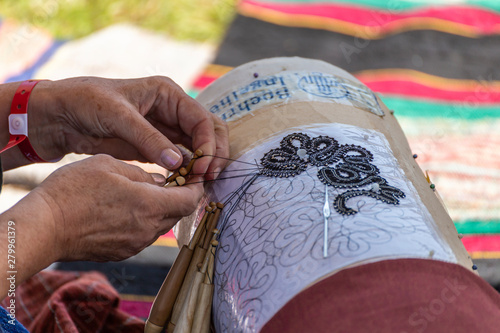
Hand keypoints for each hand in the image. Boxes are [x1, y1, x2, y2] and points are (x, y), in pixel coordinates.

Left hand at [29, 77, 227, 178]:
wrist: (63, 116)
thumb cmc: (87, 102)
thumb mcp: (118, 116)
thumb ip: (149, 139)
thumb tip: (179, 163)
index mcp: (168, 94)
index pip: (202, 119)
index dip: (208, 144)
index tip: (203, 167)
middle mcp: (173, 111)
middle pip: (208, 132)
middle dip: (212, 154)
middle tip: (209, 178)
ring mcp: (166, 130)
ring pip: (198, 147)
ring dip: (203, 164)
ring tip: (201, 184)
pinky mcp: (157, 147)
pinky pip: (181, 159)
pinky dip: (187, 171)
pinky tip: (186, 184)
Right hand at [30, 154, 203, 260]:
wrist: (43, 228)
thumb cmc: (72, 192)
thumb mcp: (109, 165)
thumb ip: (142, 173)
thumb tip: (160, 182)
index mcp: (149, 205)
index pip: (190, 200)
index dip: (197, 188)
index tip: (195, 177)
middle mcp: (147, 229)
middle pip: (179, 214)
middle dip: (180, 197)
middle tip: (173, 182)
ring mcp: (135, 244)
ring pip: (162, 225)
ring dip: (162, 209)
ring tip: (148, 193)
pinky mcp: (122, 252)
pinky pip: (144, 235)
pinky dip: (145, 221)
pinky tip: (129, 209)